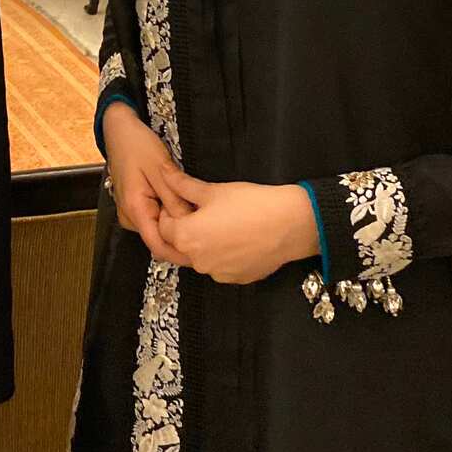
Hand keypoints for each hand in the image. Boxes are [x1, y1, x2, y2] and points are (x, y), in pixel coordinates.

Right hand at [102, 102, 193, 266]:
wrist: (119, 129)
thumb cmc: (136, 144)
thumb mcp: (161, 170)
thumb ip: (176, 200)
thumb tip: (192, 224)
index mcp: (134, 209)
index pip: (157, 245)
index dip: (180, 252)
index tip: (201, 253)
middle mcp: (130, 215)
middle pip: (160, 238)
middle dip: (182, 234)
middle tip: (205, 225)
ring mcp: (132, 211)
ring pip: (159, 228)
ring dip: (177, 223)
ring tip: (193, 208)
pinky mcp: (136, 205)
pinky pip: (156, 217)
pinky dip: (170, 214)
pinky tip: (181, 202)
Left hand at [156, 168, 318, 284]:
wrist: (289, 225)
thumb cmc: (250, 204)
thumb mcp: (212, 190)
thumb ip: (182, 185)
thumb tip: (164, 172)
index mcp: (186, 237)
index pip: (162, 227)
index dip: (168, 212)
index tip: (180, 202)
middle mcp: (198, 261)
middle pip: (178, 246)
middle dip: (182, 230)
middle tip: (197, 212)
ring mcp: (217, 274)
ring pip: (199, 258)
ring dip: (201, 243)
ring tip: (219, 223)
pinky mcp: (236, 279)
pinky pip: (219, 266)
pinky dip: (220, 254)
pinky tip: (235, 237)